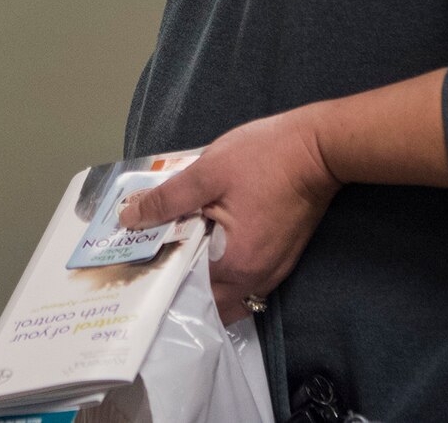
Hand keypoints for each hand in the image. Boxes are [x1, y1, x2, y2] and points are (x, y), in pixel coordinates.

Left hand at [120, 108, 339, 324]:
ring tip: (178, 247)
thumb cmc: (264, 157)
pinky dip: (223, 270)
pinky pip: (245, 280)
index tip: (138, 256)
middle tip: (153, 253)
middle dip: (180, 281)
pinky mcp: (282, 259)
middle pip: (207, 299)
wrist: (318, 148)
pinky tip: (208, 241)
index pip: (186, 288)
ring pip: (227, 293)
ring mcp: (272, 272)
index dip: (160, 274)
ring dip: (202, 278)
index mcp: (235, 263)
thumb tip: (129, 217)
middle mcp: (256, 279)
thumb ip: (166, 199)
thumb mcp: (206, 172)